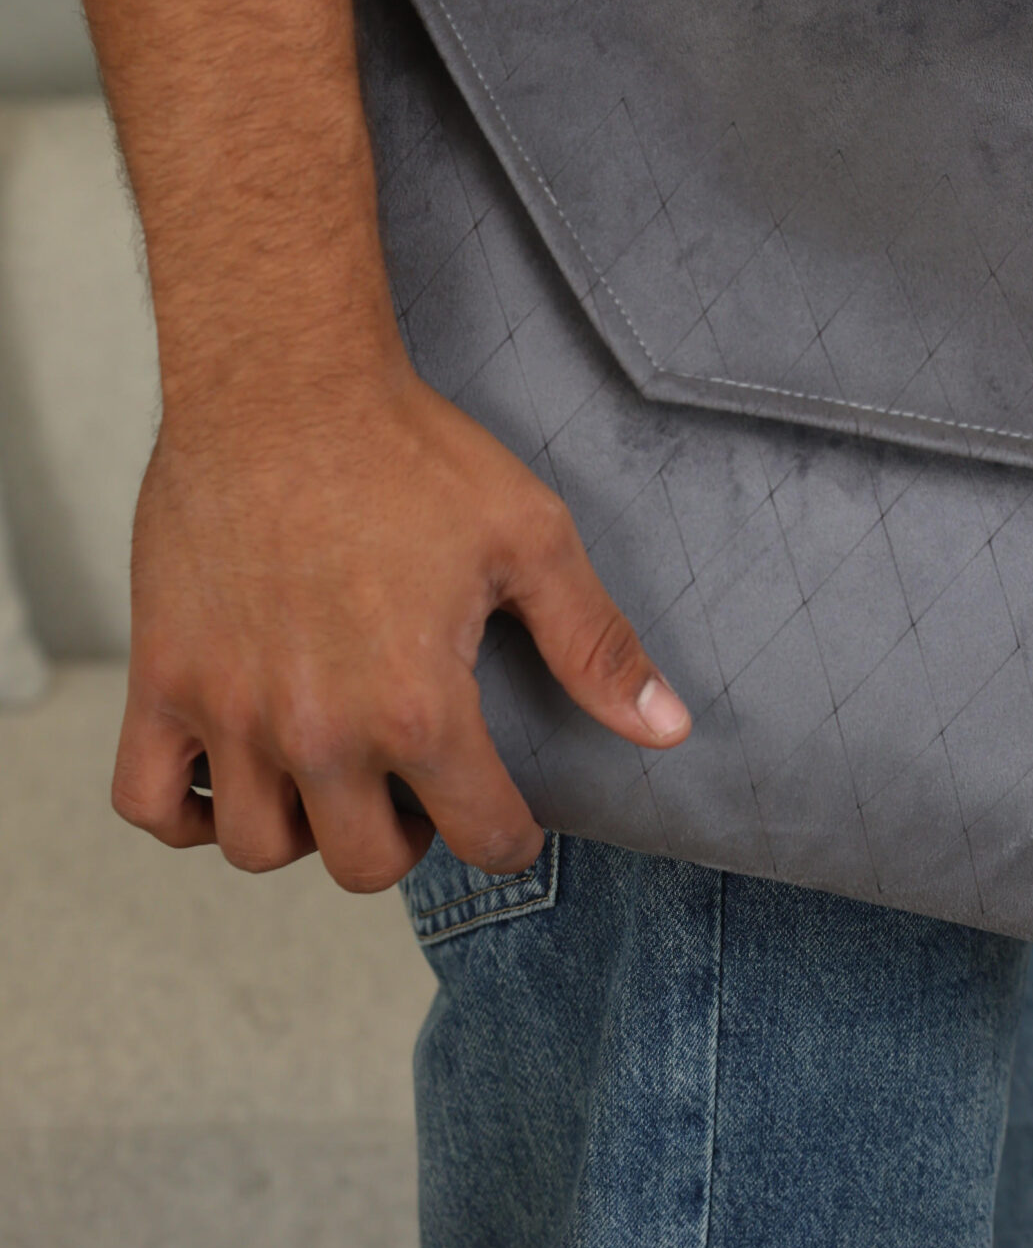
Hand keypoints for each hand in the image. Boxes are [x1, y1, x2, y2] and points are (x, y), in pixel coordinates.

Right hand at [112, 349, 690, 891]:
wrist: (283, 382)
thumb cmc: (408, 449)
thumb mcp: (529, 537)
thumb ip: (596, 644)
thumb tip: (667, 728)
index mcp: (417, 705)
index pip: (481, 838)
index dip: (510, 836)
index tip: (508, 818)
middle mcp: (318, 729)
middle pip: (367, 865)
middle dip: (411, 838)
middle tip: (422, 784)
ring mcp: (230, 710)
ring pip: (261, 849)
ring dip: (307, 830)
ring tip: (338, 775)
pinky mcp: (163, 679)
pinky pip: (150, 804)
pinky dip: (190, 813)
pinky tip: (238, 773)